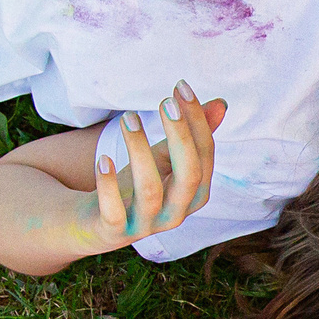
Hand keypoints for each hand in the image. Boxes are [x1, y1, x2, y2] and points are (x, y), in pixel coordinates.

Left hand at [86, 85, 224, 254]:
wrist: (97, 223)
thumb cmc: (137, 185)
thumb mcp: (164, 158)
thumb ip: (190, 135)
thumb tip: (221, 104)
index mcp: (195, 195)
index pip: (205, 156)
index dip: (197, 122)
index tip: (181, 88)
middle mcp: (176, 213)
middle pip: (189, 175)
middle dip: (180, 136)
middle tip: (165, 102)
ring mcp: (146, 225)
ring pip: (150, 190)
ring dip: (139, 150)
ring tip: (128, 118)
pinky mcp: (114, 230)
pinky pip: (114, 212)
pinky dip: (108, 185)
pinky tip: (103, 158)